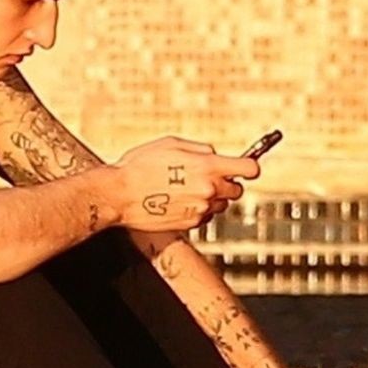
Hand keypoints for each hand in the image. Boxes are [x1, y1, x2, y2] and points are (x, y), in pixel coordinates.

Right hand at [111, 137, 259, 231]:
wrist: (118, 195)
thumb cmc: (139, 165)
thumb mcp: (170, 144)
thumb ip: (199, 148)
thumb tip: (215, 154)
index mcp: (207, 166)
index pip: (249, 169)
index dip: (248, 167)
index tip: (243, 167)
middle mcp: (208, 189)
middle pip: (237, 190)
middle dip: (227, 184)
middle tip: (207, 178)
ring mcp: (200, 208)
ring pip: (220, 205)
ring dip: (211, 198)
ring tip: (186, 189)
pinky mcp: (190, 223)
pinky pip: (204, 215)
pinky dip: (197, 209)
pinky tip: (178, 201)